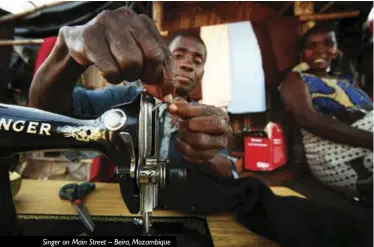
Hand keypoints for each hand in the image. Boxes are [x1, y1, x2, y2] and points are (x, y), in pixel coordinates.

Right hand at [59, 7, 173, 101]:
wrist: (78, 43)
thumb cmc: (113, 50)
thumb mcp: (140, 57)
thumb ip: (157, 73)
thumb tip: (167, 95)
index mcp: (143, 21)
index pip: (164, 53)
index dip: (165, 78)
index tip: (163, 94)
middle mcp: (127, 17)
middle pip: (151, 57)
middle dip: (146, 75)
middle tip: (136, 77)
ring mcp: (106, 23)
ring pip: (131, 63)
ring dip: (126, 75)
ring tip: (119, 70)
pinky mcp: (89, 36)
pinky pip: (110, 69)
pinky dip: (111, 77)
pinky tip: (106, 69)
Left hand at [168, 100, 232, 170]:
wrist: (206, 138)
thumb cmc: (199, 121)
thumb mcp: (192, 109)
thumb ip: (181, 105)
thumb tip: (171, 106)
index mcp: (221, 115)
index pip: (205, 111)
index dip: (187, 110)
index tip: (173, 109)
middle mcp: (224, 130)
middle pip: (207, 126)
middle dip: (190, 125)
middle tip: (182, 124)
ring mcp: (218, 145)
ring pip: (199, 141)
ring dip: (185, 136)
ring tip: (182, 132)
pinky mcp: (209, 156)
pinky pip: (192, 153)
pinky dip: (181, 146)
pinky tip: (181, 141)